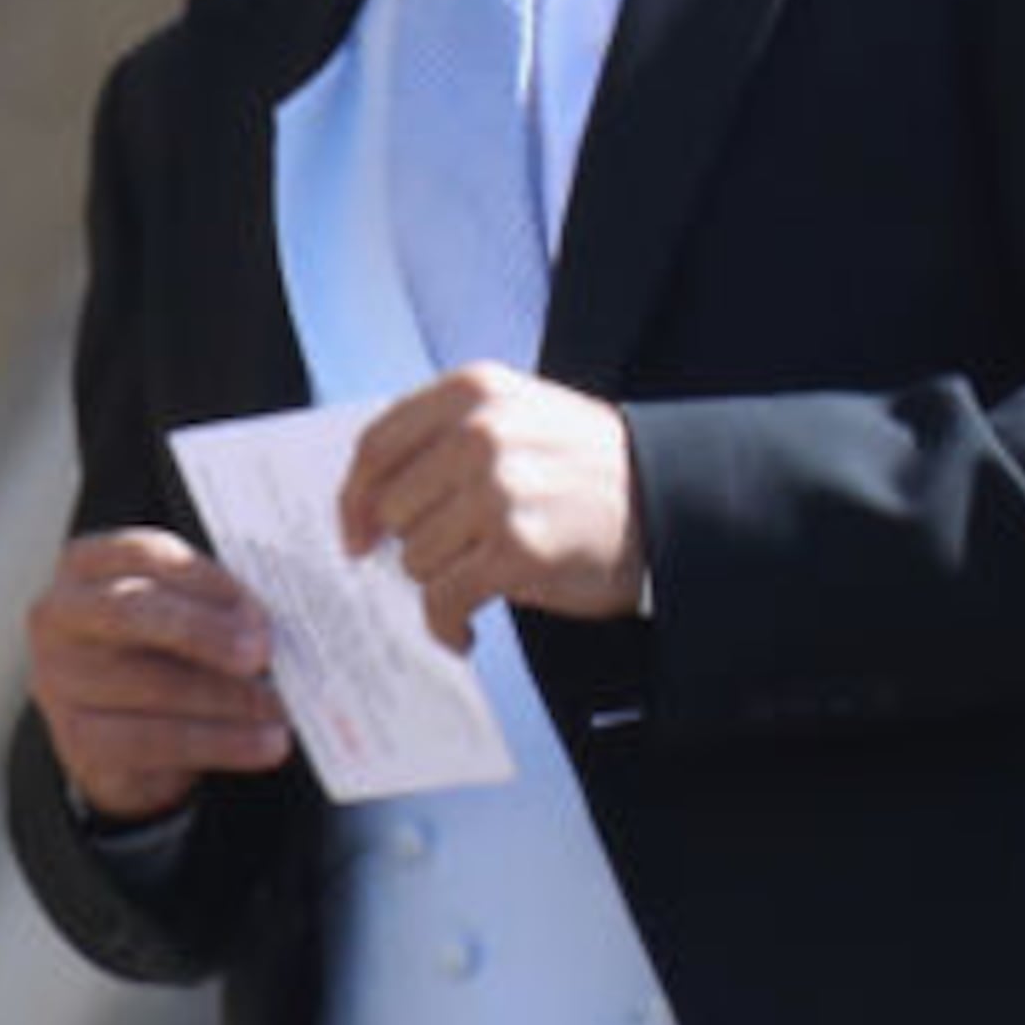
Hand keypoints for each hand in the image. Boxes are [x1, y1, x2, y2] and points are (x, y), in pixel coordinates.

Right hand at [26, 530, 290, 815]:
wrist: (128, 734)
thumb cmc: (166, 651)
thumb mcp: (188, 611)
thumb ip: (220, 605)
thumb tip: (275, 624)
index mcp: (88, 566)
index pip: (145, 554)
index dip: (208, 581)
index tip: (258, 611)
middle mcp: (61, 617)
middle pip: (132, 612)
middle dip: (204, 632)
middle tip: (262, 653)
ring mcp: (60, 680)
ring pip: (151, 685)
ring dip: (229, 698)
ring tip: (280, 707)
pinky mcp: (80, 741)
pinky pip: (157, 741)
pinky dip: (221, 743)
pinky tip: (264, 743)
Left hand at [336, 369, 645, 648]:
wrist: (671, 504)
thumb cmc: (586, 469)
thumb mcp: (518, 417)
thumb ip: (446, 438)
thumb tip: (367, 503)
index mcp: (475, 392)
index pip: (377, 445)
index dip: (354, 498)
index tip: (354, 534)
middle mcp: (482, 433)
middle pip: (392, 508)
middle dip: (412, 543)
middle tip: (449, 558)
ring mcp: (499, 490)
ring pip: (415, 557)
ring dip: (439, 581)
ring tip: (476, 583)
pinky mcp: (517, 548)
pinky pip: (443, 599)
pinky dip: (446, 626)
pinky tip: (464, 632)